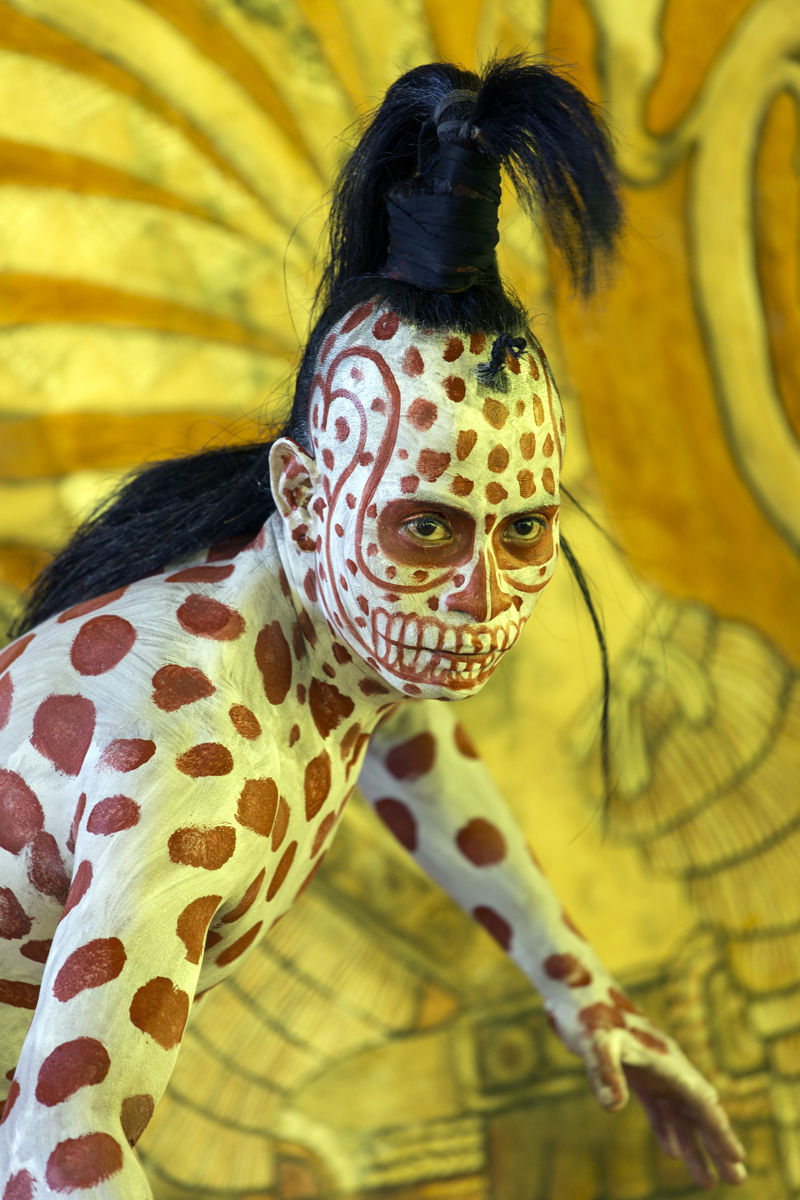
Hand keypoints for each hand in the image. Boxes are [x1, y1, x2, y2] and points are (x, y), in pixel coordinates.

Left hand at [577, 1009, 746, 1188]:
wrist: (572, 985)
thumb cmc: (584, 1009)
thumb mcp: (593, 1040)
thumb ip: (605, 1072)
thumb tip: (614, 1108)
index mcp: (664, 1059)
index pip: (700, 1101)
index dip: (718, 1130)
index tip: (737, 1158)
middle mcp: (664, 1065)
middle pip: (697, 1111)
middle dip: (717, 1145)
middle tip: (737, 1180)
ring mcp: (650, 1068)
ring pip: (678, 1113)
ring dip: (694, 1145)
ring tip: (707, 1182)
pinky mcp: (632, 1070)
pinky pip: (657, 1105)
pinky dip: (666, 1128)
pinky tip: (672, 1151)